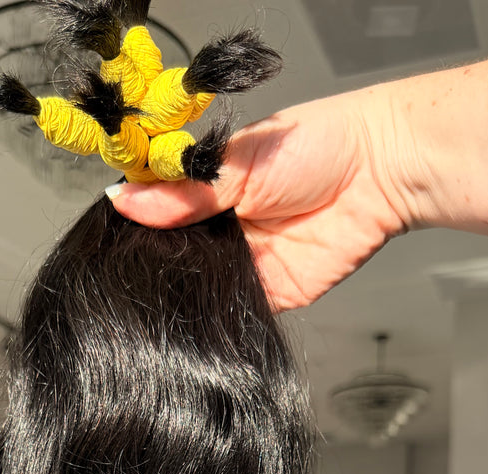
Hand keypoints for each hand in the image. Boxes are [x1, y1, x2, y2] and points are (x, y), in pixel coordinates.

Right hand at [107, 93, 413, 311]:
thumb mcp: (238, 164)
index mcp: (206, 186)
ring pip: (196, 285)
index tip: (108, 228)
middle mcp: (218, 227)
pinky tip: (195, 308)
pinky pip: (230, 311)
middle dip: (154, 259)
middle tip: (130, 264)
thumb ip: (185, 192)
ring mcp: (239, 264)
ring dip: (181, 288)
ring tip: (159, 286)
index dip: (133, 219)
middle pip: (171, 252)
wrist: (379, 173)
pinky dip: (214, 313)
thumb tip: (122, 201)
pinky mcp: (265, 296)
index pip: (155, 208)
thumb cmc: (315, 147)